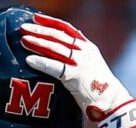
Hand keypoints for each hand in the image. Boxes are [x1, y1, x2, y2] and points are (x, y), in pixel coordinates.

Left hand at [20, 14, 135, 127]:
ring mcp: (80, 63)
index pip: (67, 29)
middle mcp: (85, 52)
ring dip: (38, 43)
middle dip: (40, 30)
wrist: (112, 102)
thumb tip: (61, 51)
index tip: (36, 17)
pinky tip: (30, 60)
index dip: (50, 22)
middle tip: (23, 27)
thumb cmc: (98, 89)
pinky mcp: (75, 76)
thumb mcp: (90, 66)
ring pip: (55, 48)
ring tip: (23, 40)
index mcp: (88, 47)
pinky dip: (41, 62)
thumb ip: (77, 58)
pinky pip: (54, 67)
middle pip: (58, 36)